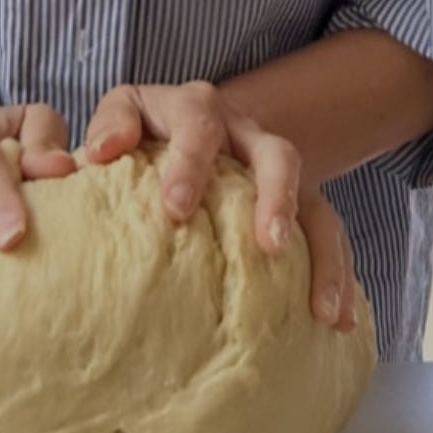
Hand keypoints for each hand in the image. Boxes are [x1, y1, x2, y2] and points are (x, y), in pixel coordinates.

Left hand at [84, 79, 357, 331]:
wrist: (189, 128)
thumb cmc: (138, 139)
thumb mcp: (119, 119)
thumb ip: (109, 130)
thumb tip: (99, 155)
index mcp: (192, 109)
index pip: (195, 122)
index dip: (188, 160)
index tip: (174, 210)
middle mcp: (243, 132)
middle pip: (273, 153)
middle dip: (272, 197)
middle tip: (264, 243)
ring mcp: (274, 167)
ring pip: (312, 198)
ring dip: (315, 247)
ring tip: (317, 305)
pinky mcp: (297, 202)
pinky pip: (326, 233)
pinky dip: (334, 273)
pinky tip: (333, 323)